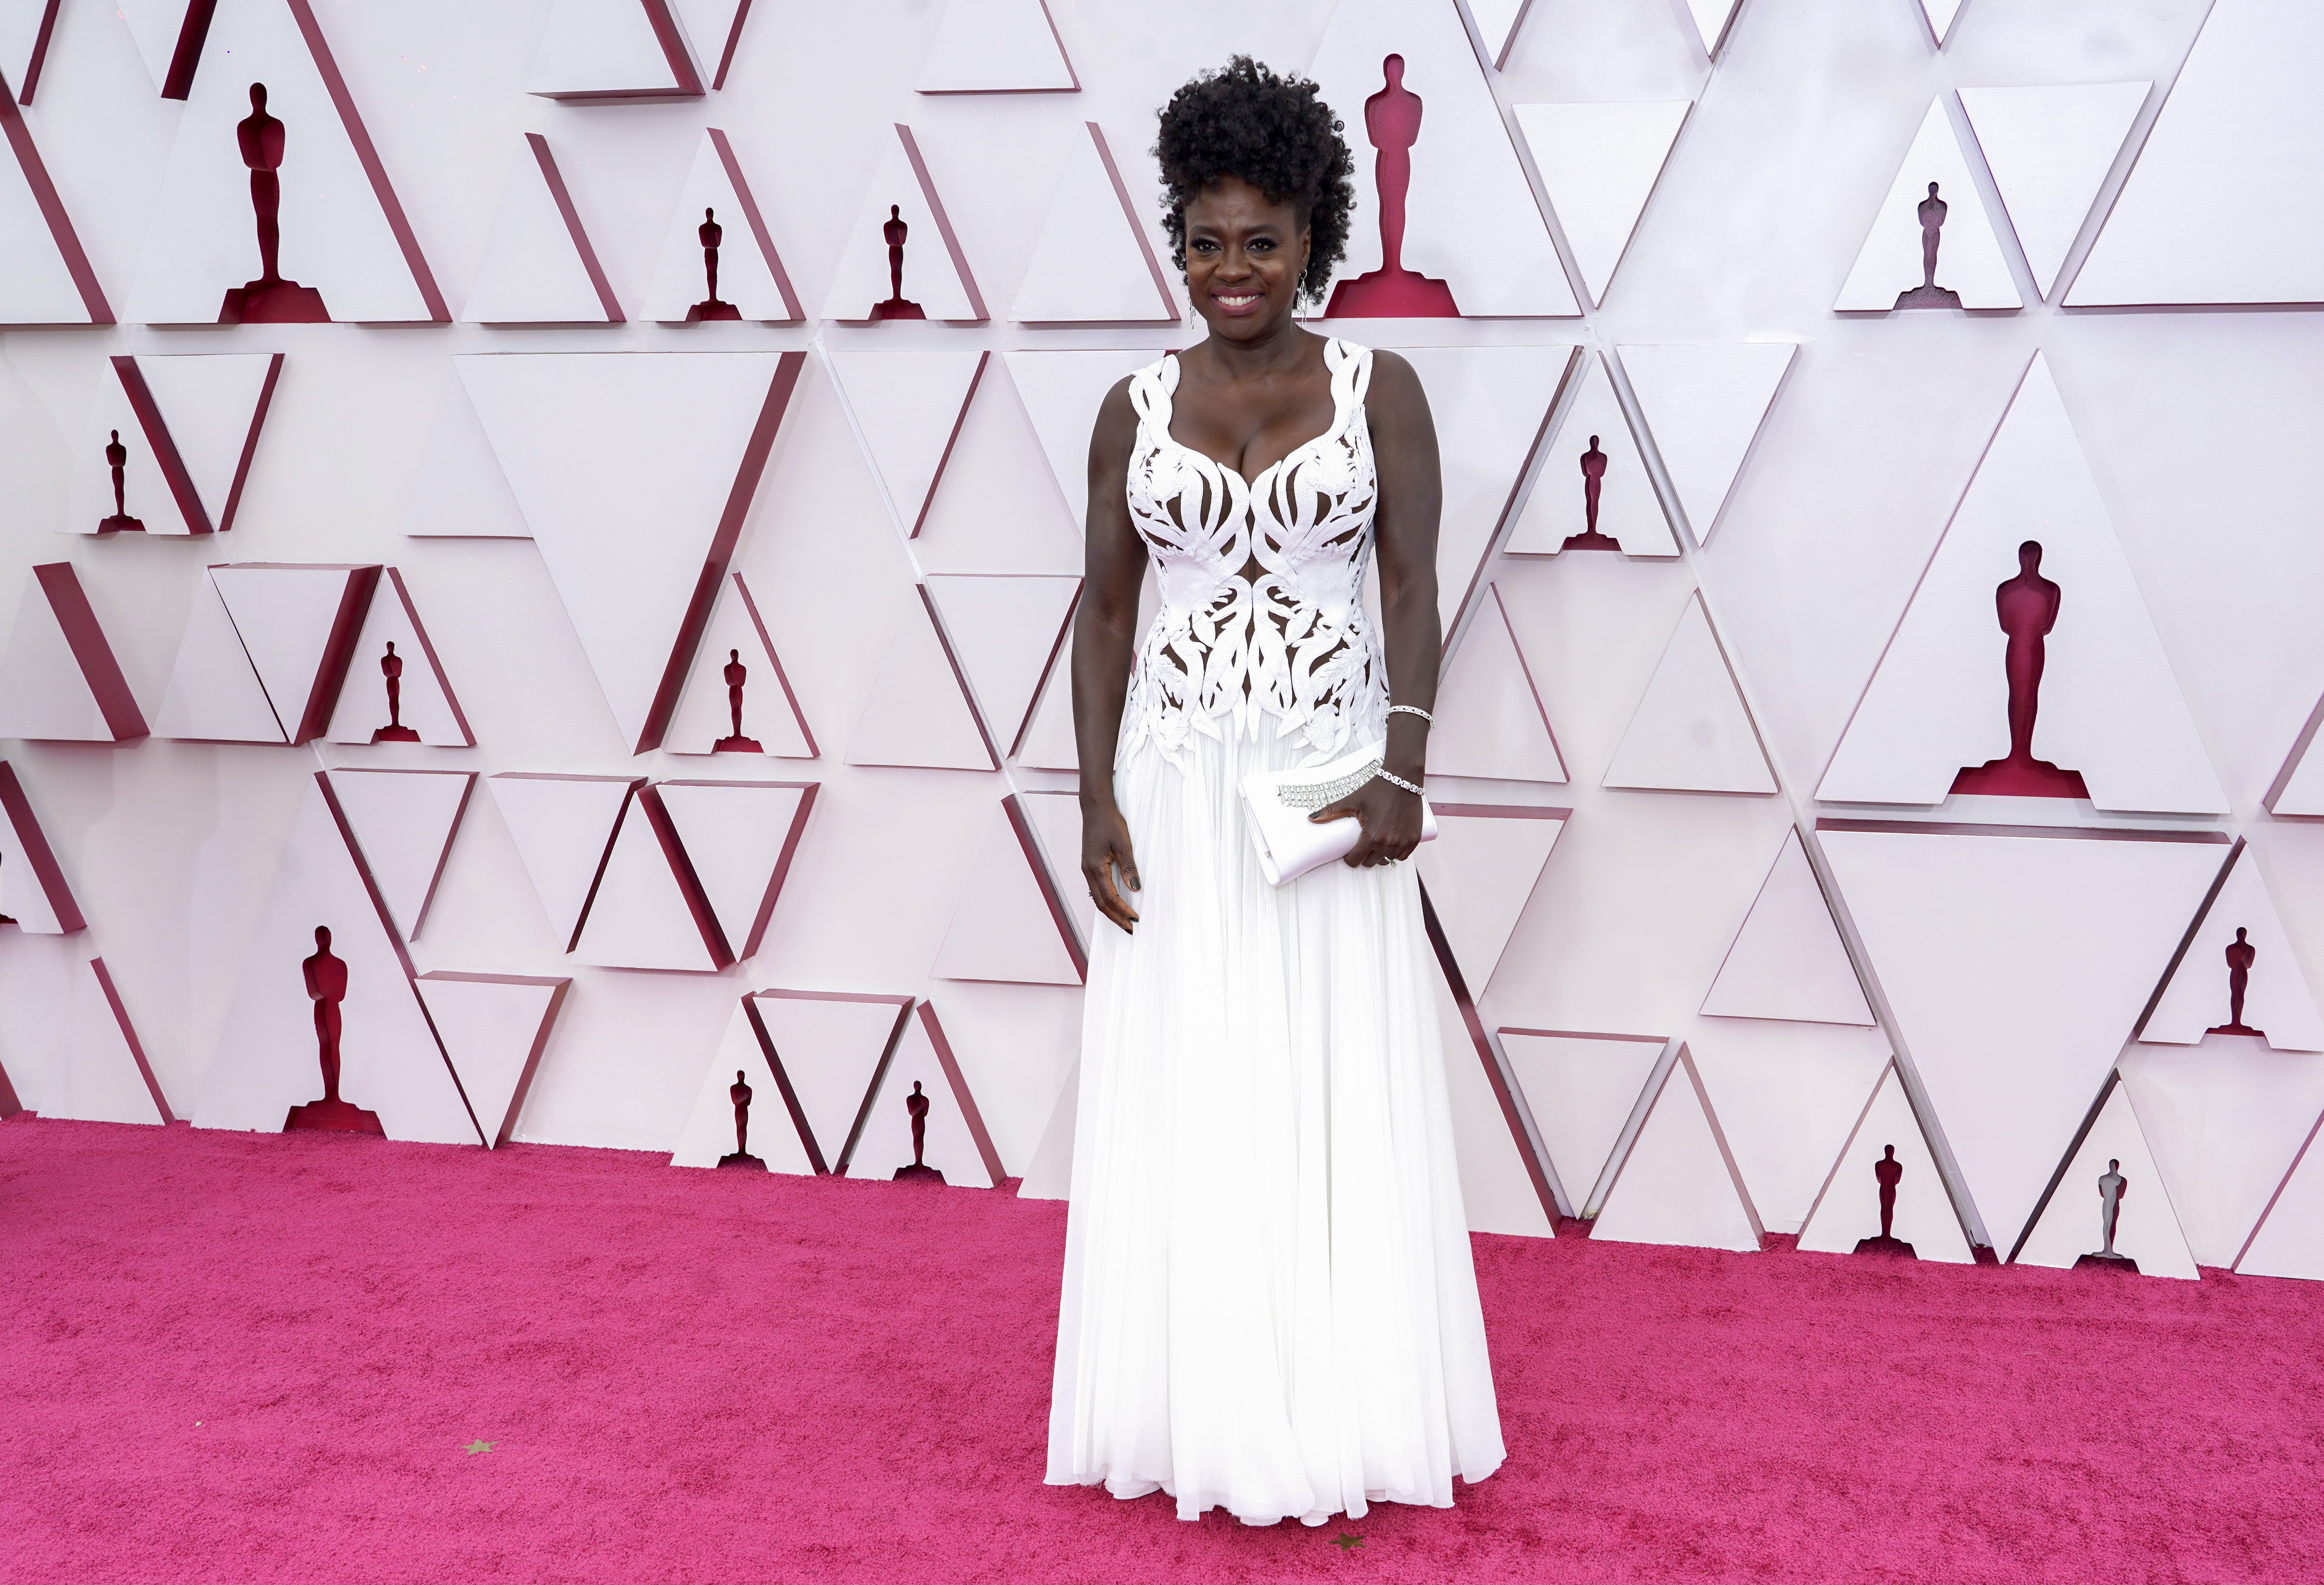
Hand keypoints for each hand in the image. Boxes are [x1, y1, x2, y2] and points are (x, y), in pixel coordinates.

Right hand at [1081, 802, 1141, 932]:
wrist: (1095, 808)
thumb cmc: (1109, 822)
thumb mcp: (1123, 844)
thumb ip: (1129, 867)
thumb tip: (1136, 888)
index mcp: (1095, 868)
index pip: (1110, 898)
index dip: (1122, 911)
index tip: (1135, 919)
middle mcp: (1088, 871)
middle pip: (1100, 903)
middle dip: (1115, 917)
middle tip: (1129, 928)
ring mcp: (1086, 869)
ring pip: (1096, 897)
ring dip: (1110, 911)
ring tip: (1123, 919)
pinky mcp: (1089, 865)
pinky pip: (1096, 889)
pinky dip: (1105, 900)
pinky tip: (1114, 903)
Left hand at [1310, 773, 1423, 866]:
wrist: (1402, 779)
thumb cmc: (1376, 789)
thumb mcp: (1353, 800)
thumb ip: (1332, 811)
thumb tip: (1311, 818)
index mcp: (1372, 837)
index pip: (1356, 861)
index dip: (1350, 858)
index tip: (1349, 851)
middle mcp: (1389, 843)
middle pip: (1371, 863)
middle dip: (1364, 856)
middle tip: (1362, 845)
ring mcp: (1403, 843)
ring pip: (1387, 861)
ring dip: (1380, 856)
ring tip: (1376, 844)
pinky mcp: (1415, 839)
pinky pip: (1403, 856)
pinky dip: (1396, 853)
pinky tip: (1390, 843)